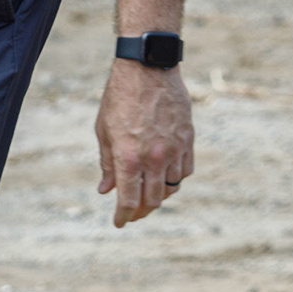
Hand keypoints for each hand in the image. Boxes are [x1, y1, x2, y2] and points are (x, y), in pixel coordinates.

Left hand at [96, 60, 194, 227]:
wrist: (148, 68)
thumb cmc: (120, 98)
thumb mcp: (104, 131)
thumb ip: (108, 164)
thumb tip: (106, 190)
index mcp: (128, 157)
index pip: (128, 200)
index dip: (123, 216)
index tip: (119, 223)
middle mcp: (154, 157)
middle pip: (153, 200)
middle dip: (141, 211)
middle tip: (133, 212)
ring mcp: (174, 148)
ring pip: (172, 187)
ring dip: (160, 196)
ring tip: (150, 195)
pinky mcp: (188, 138)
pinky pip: (186, 169)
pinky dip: (176, 178)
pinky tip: (167, 176)